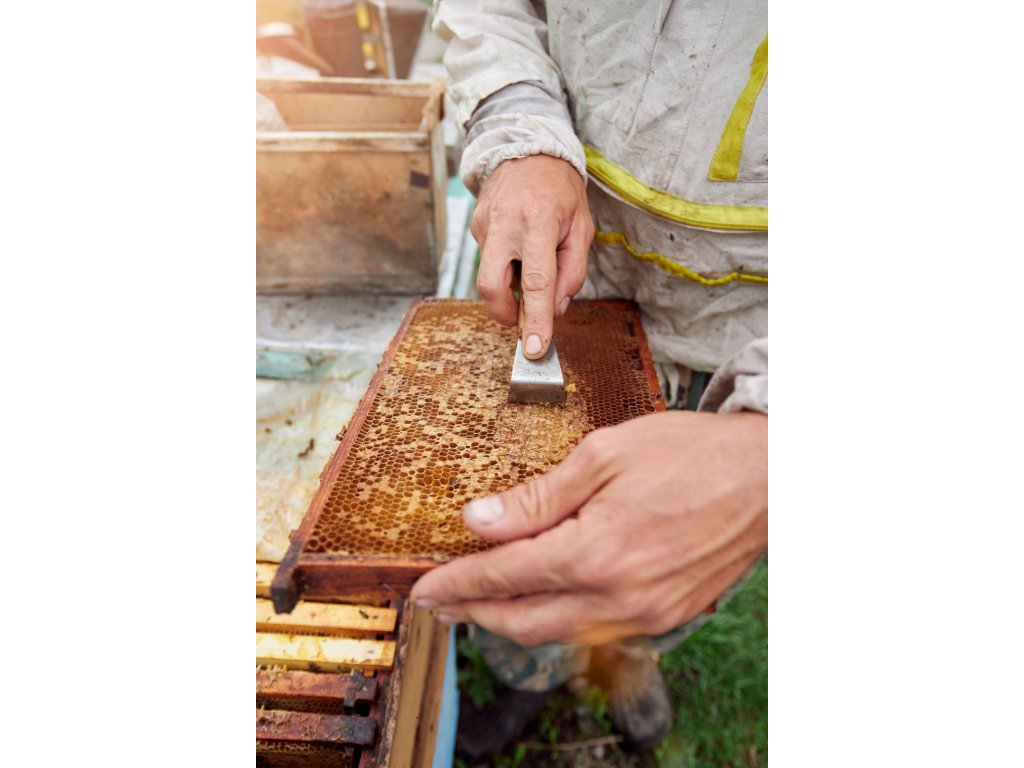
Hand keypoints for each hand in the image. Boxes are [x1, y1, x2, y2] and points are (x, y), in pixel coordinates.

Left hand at [410, 410, 767, 646]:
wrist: (767, 475)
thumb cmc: (689, 453)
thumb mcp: (603, 455)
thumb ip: (536, 497)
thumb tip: (479, 522)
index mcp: (596, 552)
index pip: (502, 577)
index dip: (456, 585)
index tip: (423, 589)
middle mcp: (618, 596)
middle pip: (523, 621)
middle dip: (474, 614)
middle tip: (441, 603)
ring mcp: (645, 614)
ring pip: (558, 632)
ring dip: (514, 620)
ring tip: (483, 603)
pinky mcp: (666, 615)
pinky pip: (595, 629)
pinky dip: (559, 619)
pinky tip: (545, 599)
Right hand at [471, 155, 593, 358]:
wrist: (529, 149)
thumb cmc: (561, 191)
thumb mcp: (582, 228)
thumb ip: (572, 271)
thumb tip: (554, 308)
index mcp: (538, 221)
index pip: (536, 282)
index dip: (535, 319)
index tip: (534, 348)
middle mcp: (505, 222)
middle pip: (491, 286)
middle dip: (504, 313)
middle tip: (522, 319)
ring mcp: (484, 223)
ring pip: (488, 276)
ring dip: (509, 285)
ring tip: (528, 264)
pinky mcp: (474, 225)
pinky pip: (489, 259)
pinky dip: (505, 265)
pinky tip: (518, 247)